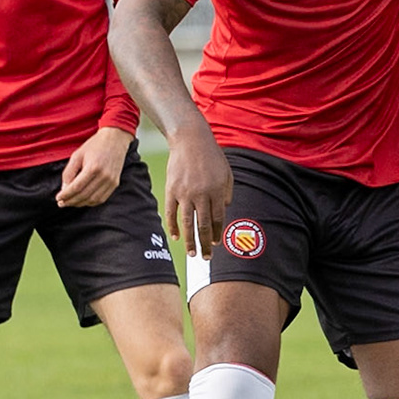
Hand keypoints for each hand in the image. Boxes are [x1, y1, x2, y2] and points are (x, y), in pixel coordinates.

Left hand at [57, 126, 132, 207]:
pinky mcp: (115, 183)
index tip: (58, 198)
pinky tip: (83, 201)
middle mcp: (104, 176)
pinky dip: (91, 202)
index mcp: (93, 168)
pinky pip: (102, 198)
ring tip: (70, 203)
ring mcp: (111, 181)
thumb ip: (69, 172)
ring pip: (93, 200)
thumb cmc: (95, 145)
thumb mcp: (77, 155)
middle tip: (61, 203)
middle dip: (71, 201)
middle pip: (84, 195)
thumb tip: (64, 189)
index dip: (66, 195)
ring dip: (80, 203)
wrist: (115, 140)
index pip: (76, 187)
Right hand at [164, 124, 233, 258]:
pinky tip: (177, 237)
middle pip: (204, 225)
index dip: (217, 234)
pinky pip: (172, 213)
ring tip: (192, 254)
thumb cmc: (212, 158)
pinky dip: (173, 226)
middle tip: (206, 258)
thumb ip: (227, 194)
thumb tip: (222, 212)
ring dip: (191, 241)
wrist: (190, 140)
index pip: (218, 219)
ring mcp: (185, 193)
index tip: (216, 244)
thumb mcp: (227, 174)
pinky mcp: (171, 190)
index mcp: (217, 192)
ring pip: (188, 223)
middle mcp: (202, 194)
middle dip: (206, 244)